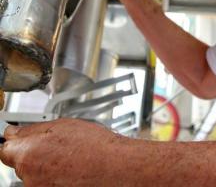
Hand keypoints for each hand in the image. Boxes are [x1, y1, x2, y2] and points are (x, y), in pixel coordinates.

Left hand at [0, 118, 127, 185]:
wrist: (114, 167)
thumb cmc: (95, 146)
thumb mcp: (63, 125)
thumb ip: (34, 129)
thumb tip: (15, 131)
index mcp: (28, 152)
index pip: (6, 146)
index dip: (16, 139)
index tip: (19, 136)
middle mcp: (28, 175)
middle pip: (20, 160)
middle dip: (32, 152)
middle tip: (55, 145)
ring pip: (33, 173)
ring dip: (44, 165)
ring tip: (68, 158)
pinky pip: (45, 182)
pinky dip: (53, 176)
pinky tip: (70, 169)